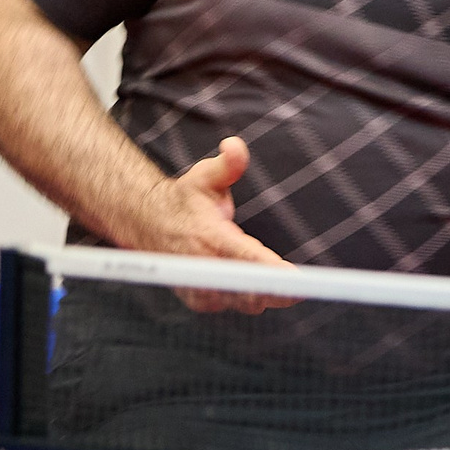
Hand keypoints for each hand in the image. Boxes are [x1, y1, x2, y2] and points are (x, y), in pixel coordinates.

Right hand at [128, 137, 296, 312]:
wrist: (149, 224)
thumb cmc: (185, 200)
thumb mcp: (206, 176)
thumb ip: (228, 164)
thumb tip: (235, 145)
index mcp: (208, 237)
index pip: (245, 259)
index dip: (272, 273)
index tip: (297, 280)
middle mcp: (201, 268)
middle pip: (249, 291)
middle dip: (278, 291)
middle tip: (300, 286)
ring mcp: (199, 288)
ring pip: (246, 302)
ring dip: (267, 294)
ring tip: (280, 280)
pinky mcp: (200, 301)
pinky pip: (236, 304)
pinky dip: (250, 296)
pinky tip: (254, 282)